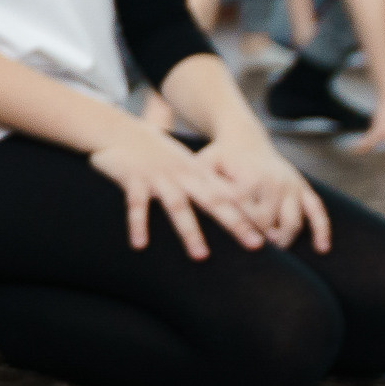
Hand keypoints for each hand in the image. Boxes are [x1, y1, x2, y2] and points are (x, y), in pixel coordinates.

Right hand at [88, 121, 263, 259]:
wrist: (116, 129)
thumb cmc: (150, 149)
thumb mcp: (181, 160)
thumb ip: (203, 177)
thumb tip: (228, 197)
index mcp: (195, 172)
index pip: (228, 195)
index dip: (249, 214)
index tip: (267, 234)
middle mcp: (181, 174)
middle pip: (213, 201)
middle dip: (234, 223)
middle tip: (255, 245)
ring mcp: (158, 177)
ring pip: (178, 206)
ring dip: (190, 231)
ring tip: (201, 256)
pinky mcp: (134, 179)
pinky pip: (137, 205)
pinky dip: (138, 225)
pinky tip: (139, 245)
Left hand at [197, 131, 330, 250]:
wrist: (244, 139)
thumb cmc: (219, 157)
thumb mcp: (204, 165)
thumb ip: (203, 185)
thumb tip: (199, 205)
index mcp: (251, 176)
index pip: (247, 214)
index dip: (240, 231)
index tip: (234, 243)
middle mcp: (275, 181)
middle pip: (269, 223)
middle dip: (259, 239)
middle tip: (250, 253)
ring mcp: (292, 185)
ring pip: (293, 222)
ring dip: (285, 240)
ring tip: (274, 255)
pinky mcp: (303, 188)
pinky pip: (318, 211)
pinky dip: (321, 230)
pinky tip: (321, 249)